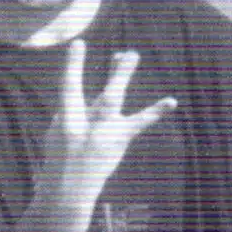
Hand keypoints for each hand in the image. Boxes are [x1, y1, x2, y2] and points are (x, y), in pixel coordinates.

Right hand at [40, 40, 175, 203]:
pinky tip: (171, 102)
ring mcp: (104, 134)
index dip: (74, 66)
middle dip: (112, 77)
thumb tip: (103, 90)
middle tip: (125, 53)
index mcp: (66, 123)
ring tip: (130, 55)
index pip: (69, 89)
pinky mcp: (118, 140)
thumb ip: (77, 110)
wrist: (67, 188)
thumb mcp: (60, 132)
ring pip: (112, 103)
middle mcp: (85, 128)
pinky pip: (138, 123)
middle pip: (101, 99)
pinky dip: (154, 112)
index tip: (78, 43)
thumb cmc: (62, 155)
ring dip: (120, 78)